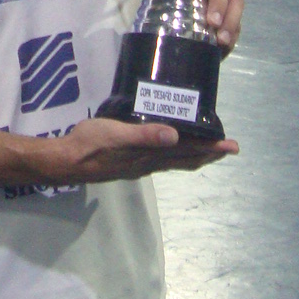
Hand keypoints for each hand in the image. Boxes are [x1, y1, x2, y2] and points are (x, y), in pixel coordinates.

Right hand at [40, 114, 238, 183]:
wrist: (66, 161)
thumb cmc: (90, 144)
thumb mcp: (116, 135)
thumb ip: (144, 135)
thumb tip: (175, 136)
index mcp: (150, 155)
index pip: (188, 151)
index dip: (210, 148)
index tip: (232, 146)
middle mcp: (150, 162)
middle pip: (187, 159)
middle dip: (209, 153)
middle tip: (230, 148)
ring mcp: (140, 164)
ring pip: (176, 161)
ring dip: (195, 155)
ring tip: (209, 149)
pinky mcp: (130, 161)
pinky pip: (162, 160)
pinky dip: (176, 154)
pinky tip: (172, 148)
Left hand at [132, 0, 243, 53]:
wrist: (174, 34)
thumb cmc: (165, 7)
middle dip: (218, 1)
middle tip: (211, 20)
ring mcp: (225, 0)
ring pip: (235, 0)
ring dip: (230, 17)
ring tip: (220, 36)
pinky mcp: (231, 18)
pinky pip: (238, 20)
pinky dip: (233, 30)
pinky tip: (225, 43)